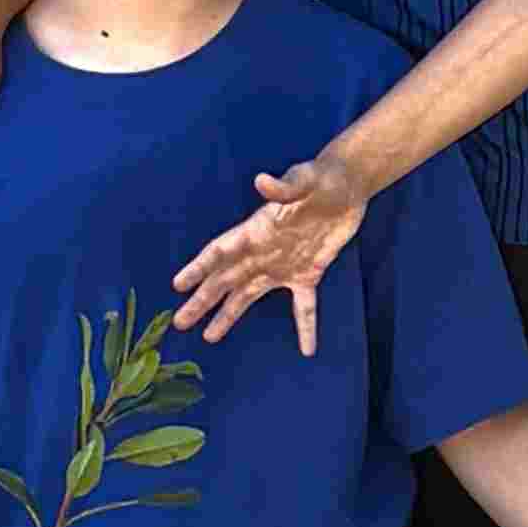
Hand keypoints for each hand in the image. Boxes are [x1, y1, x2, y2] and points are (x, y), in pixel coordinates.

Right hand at [168, 159, 369, 352]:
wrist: (348, 185)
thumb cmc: (323, 177)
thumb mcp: (304, 179)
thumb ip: (283, 186)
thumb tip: (262, 181)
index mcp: (256, 230)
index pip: (220, 252)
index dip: (198, 268)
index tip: (178, 285)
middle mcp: (262, 252)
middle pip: (225, 280)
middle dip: (202, 301)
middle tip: (180, 322)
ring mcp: (283, 265)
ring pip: (249, 296)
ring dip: (229, 316)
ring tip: (209, 336)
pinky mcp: (308, 273)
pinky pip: (304, 306)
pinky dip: (305, 327)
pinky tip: (307, 349)